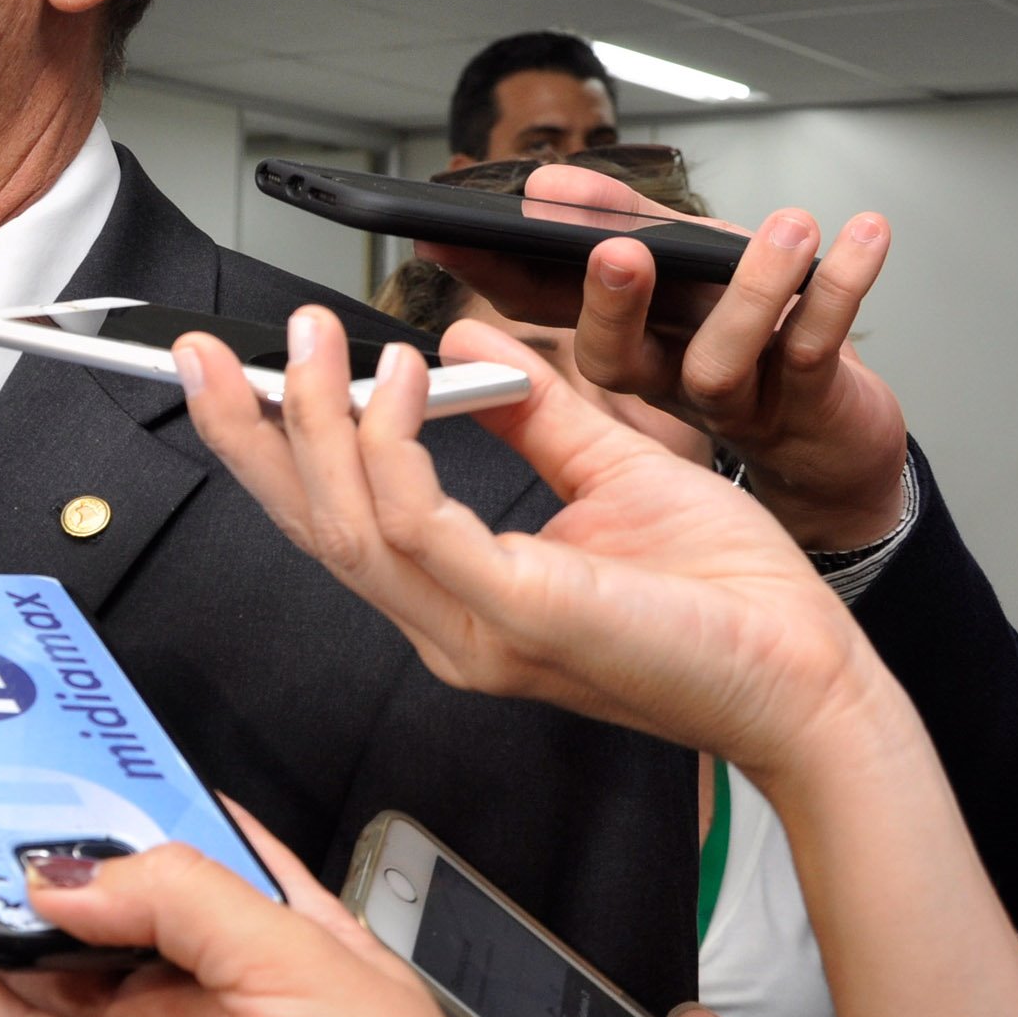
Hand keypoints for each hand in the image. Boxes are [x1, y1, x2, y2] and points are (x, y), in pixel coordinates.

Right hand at [0, 795, 570, 1016]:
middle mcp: (214, 986)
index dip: (105, 787)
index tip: (37, 743)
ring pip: (36, 963)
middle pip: (90, 896)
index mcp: (283, 926)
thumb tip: (73, 869)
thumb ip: (179, 898)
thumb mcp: (305, 968)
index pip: (175, 831)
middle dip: (13, 841)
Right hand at [175, 314, 882, 791]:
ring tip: (310, 344)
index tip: (234, 371)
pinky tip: (402, 380)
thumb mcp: (616, 471)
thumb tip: (466, 340)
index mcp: (460, 595)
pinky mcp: (517, 617)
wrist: (810, 677)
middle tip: (207, 354)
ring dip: (314, 423)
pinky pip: (419, 527)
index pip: (334, 518)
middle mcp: (447, 624)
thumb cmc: (730, 600)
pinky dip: (395, 447)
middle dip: (248, 434)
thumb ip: (537, 409)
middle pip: (309, 525)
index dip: (270, 445)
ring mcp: (474, 630)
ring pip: (347, 524)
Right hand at [422, 169, 906, 549]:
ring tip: (788, 225)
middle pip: (613, 358)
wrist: (837, 442)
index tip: (451, 234)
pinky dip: (841, 286)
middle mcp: (666, 380)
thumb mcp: (686, 269)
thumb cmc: (755, 342)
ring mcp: (735, 400)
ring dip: (756, 290)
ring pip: (719, 361)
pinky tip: (863, 234)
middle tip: (616, 251)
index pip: (543, 310)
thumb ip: (624, 220)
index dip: (494, 273)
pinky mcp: (808, 403)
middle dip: (611, 305)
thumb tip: (549, 185)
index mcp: (625, 346)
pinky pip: (817, 345)